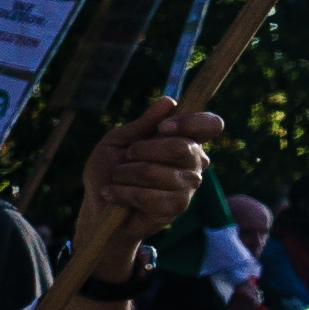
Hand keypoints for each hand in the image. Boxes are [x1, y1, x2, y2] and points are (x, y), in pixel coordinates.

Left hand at [75, 103, 220, 242]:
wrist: (98, 206)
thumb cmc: (109, 170)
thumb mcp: (118, 141)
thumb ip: (142, 124)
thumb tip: (169, 101)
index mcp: (185, 140)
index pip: (210, 125)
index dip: (190, 122)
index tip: (162, 127)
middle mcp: (195, 162)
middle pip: (180, 147)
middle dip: (142, 150)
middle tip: (126, 157)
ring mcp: (189, 187)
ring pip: (157, 173)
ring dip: (126, 175)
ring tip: (116, 180)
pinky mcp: (177, 208)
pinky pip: (151, 197)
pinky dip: (124, 194)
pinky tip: (115, 195)